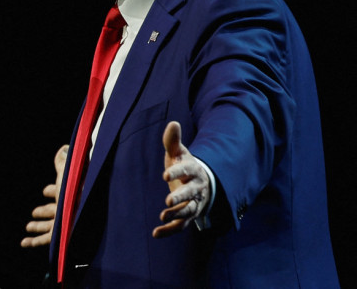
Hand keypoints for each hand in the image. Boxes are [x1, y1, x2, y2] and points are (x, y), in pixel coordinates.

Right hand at [21, 145, 67, 247]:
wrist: (85, 203)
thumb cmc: (77, 186)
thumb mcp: (66, 171)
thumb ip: (62, 161)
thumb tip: (63, 148)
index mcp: (70, 194)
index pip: (59, 192)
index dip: (51, 191)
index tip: (44, 191)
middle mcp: (68, 209)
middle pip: (54, 210)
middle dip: (44, 211)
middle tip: (34, 212)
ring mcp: (65, 223)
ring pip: (48, 226)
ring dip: (37, 226)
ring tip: (28, 226)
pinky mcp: (61, 234)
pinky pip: (45, 239)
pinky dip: (33, 241)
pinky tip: (24, 242)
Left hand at [152, 121, 209, 237]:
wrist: (201, 182)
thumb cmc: (185, 165)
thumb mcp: (179, 153)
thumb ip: (172, 141)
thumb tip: (173, 123)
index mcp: (194, 170)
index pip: (187, 171)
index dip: (177, 172)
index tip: (165, 174)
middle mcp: (196, 188)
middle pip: (190, 194)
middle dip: (180, 197)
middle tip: (168, 201)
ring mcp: (194, 203)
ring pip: (188, 211)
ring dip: (177, 215)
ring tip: (162, 215)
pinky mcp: (189, 216)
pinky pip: (181, 225)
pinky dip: (169, 230)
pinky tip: (155, 233)